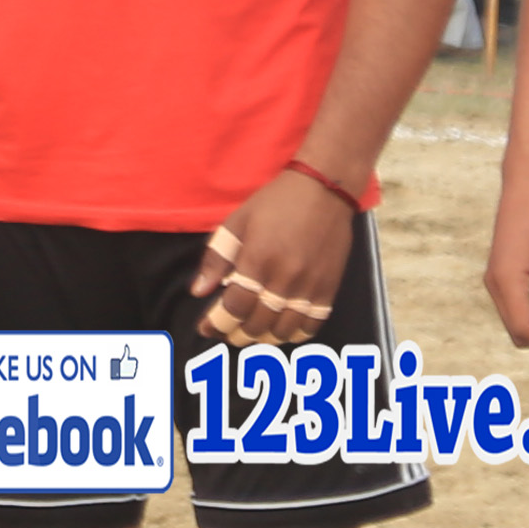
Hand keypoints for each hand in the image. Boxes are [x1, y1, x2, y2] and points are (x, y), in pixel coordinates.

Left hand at [193, 171, 353, 344]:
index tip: (207, 328)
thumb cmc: (276, 203)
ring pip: (283, 331)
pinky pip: (312, 325)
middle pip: (257, 325)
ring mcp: (309, 286)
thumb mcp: (237, 222)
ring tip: (253, 332)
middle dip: (236, 334)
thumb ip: (216, 258)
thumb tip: (199, 292)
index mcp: (257, 260)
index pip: (233, 309)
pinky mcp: (329, 288)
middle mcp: (284, 278)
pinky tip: (282, 328)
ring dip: (264, 338)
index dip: (217, 324)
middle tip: (228, 331)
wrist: (324, 189)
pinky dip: (295, 334)